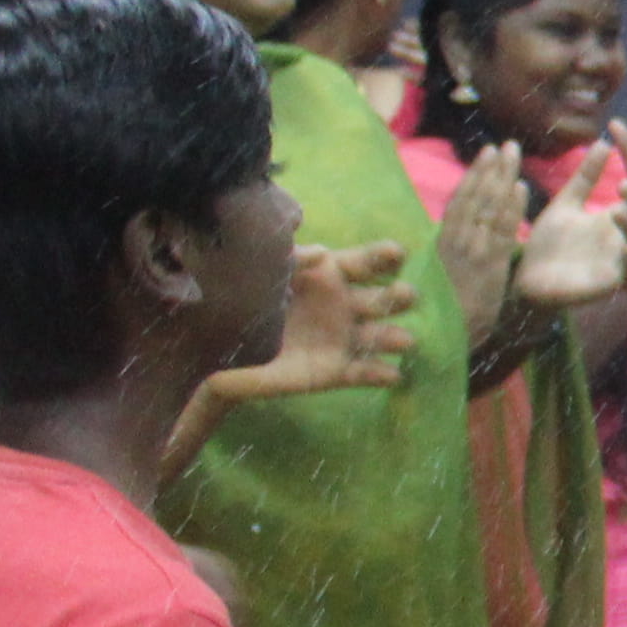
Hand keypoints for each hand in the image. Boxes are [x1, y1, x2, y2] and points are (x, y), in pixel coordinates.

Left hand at [210, 242, 415, 403]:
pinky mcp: (337, 371)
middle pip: (382, 298)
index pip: (364, 262)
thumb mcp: (261, 271)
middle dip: (398, 296)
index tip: (396, 252)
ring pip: (379, 336)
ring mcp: (345, 338)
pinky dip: (379, 374)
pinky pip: (363, 373)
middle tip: (406, 295)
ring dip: (393, 336)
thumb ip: (288, 259)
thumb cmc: (245, 301)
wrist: (220, 348)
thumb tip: (320, 252)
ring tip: (403, 340)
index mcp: (330, 275)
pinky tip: (393, 375)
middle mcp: (346, 305)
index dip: (382, 256)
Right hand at [431, 145, 527, 347]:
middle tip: (507, 144)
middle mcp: (457, 241)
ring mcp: (473, 251)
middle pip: (475, 197)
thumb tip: (466, 218)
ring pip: (487, 208)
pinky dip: (511, 209)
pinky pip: (501, 232)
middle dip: (491, 169)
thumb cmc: (452, 303)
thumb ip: (457, 242)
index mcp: (445, 240)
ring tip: (514, 155)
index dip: (475, 174)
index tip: (487, 152)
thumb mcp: (450, 268)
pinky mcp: (489, 266)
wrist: (452, 335)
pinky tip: (521, 189)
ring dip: (502, 178)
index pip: (461, 199)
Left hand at [512, 149, 626, 311]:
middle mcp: (626, 235)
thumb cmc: (548, 244)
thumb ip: (585, 177)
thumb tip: (602, 142)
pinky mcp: (613, 282)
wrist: (528, 280)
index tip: (623, 137)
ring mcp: (622, 259)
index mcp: (618, 215)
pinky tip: (622, 248)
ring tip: (618, 209)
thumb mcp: (566, 203)